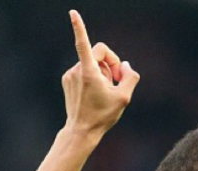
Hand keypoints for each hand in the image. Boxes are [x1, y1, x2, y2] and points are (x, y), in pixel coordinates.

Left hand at [62, 10, 139, 135]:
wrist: (82, 130)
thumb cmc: (103, 115)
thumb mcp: (124, 98)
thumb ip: (130, 77)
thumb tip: (126, 66)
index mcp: (89, 72)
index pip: (84, 44)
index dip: (79, 27)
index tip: (72, 12)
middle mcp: (77, 70)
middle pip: (98, 53)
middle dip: (111, 63)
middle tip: (118, 80)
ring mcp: (70, 75)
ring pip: (92, 64)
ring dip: (103, 73)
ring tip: (106, 91)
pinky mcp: (67, 81)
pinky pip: (84, 71)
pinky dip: (93, 78)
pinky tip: (96, 93)